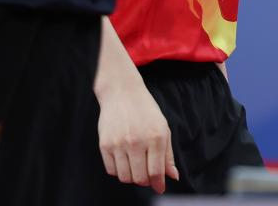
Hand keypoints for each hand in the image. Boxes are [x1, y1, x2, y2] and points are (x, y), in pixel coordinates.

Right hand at [97, 77, 178, 192]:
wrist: (121, 91)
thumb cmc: (145, 109)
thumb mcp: (162, 128)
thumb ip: (168, 155)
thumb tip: (173, 177)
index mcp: (155, 137)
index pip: (156, 173)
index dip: (158, 184)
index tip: (158, 186)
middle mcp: (136, 141)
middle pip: (140, 178)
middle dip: (145, 180)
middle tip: (145, 171)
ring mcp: (119, 143)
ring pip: (125, 177)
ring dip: (131, 176)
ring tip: (133, 164)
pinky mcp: (105, 143)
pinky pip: (111, 170)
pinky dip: (118, 170)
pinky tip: (122, 159)